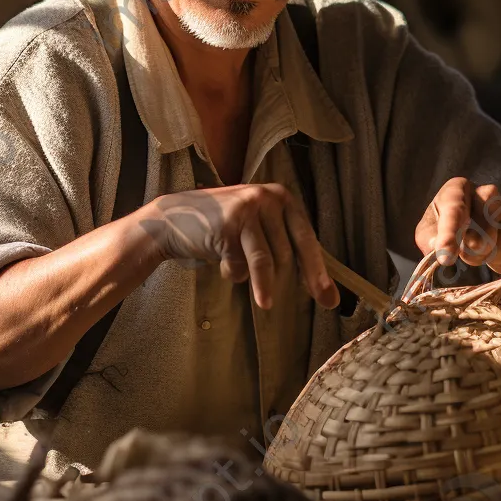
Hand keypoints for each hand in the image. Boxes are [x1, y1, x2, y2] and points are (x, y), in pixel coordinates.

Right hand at [140, 183, 339, 309]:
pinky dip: (232, 273)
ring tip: (265, 304)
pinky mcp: (228, 224)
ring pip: (266, 259)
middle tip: (318, 303)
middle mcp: (267, 197)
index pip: (306, 237)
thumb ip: (284, 245)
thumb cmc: (222, 229)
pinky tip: (221, 264)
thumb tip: (322, 286)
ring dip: (262, 284)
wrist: (172, 220)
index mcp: (282, 196)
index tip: (328, 296)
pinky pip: (239, 263)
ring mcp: (247, 209)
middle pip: (290, 250)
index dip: (318, 268)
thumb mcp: (258, 228)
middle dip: (304, 279)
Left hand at [414, 178, 500, 273]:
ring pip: (500, 249)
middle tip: (461, 252)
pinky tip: (494, 251)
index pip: (454, 211)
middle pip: (480, 235)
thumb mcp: (429, 230)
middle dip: (469, 253)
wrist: (478, 224)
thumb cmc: (446, 225)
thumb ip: (429, 238)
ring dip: (484, 259)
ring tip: (477, 248)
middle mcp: (486, 192)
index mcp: (457, 188)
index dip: (449, 236)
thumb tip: (438, 247)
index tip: (445, 258)